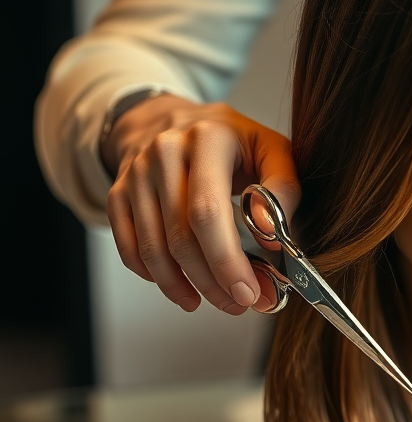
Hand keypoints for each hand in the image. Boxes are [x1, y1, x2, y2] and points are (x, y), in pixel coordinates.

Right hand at [104, 95, 299, 313]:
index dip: (227, 260)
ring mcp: (136, 173)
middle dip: (212, 282)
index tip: (249, 292)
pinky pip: (129, 247)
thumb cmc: (233, 143)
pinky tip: (181, 287)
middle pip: (181, 237)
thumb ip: (283, 189)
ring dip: (185, 286)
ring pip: (153, 249)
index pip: (208, 212)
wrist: (174, 118)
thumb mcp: (272, 150)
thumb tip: (272, 236)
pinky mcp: (118, 193)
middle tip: (239, 304)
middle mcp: (164, 152)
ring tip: (216, 301)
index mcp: (207, 138)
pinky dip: (154, 276)